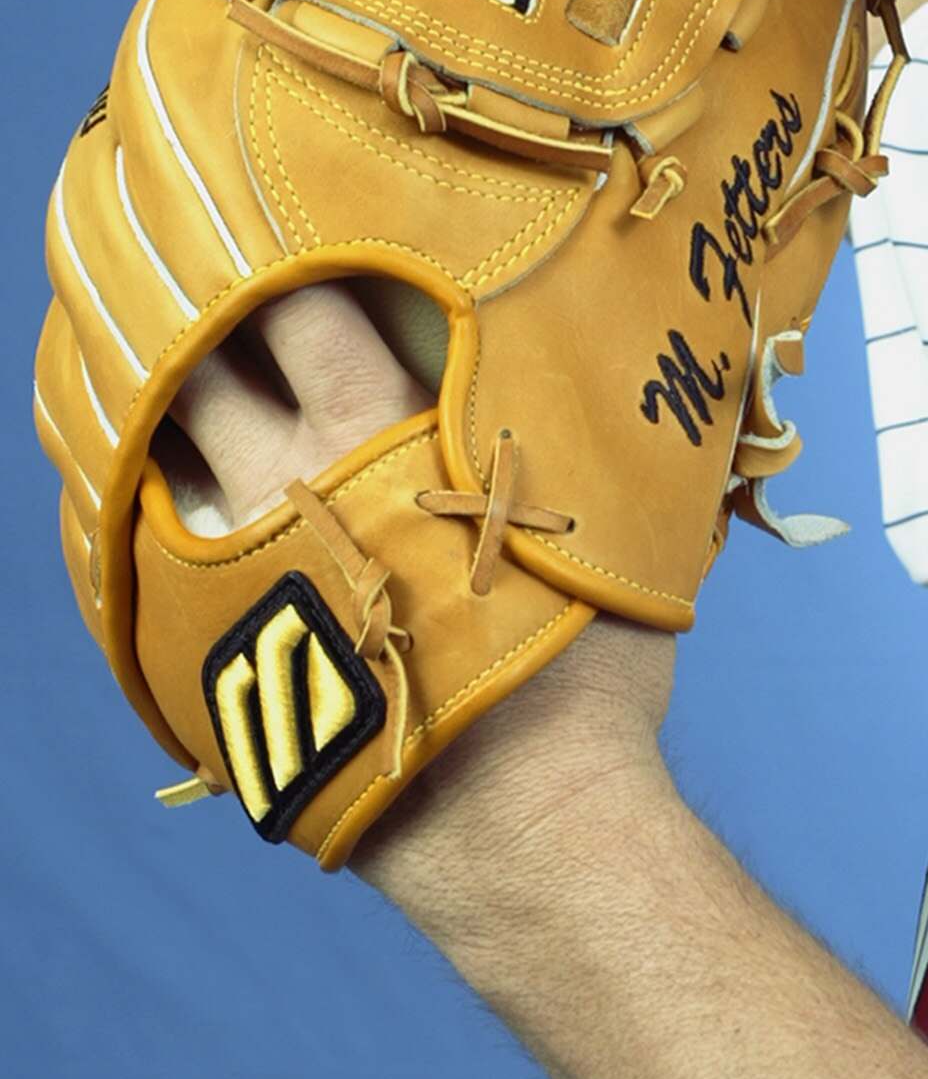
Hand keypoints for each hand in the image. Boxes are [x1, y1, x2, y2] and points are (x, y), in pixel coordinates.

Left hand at [169, 282, 672, 917]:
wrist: (519, 832)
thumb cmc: (583, 686)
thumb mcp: (608, 538)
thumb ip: (573, 452)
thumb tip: (637, 398)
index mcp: (380, 437)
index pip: (308, 309)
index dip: (293, 269)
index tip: (293, 247)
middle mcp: (287, 487)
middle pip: (205, 369)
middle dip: (206, 330)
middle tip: (214, 306)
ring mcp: (230, 574)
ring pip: (159, 459)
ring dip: (168, 422)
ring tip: (180, 399)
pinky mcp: (197, 657)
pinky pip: (139, 562)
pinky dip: (147, 522)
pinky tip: (165, 511)